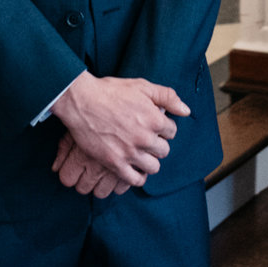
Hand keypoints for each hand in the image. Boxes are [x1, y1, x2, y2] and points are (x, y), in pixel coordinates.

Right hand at [49, 75, 188, 190]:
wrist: (81, 101)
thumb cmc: (112, 91)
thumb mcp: (143, 86)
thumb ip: (168, 96)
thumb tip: (186, 111)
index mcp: (155, 119)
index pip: (172, 132)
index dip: (163, 128)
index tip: (153, 126)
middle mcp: (145, 138)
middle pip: (164, 150)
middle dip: (157, 145)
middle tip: (146, 141)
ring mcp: (130, 152)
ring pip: (153, 167)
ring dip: (149, 161)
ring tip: (141, 155)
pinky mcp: (114, 162)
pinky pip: (134, 180)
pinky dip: (137, 177)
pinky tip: (134, 170)